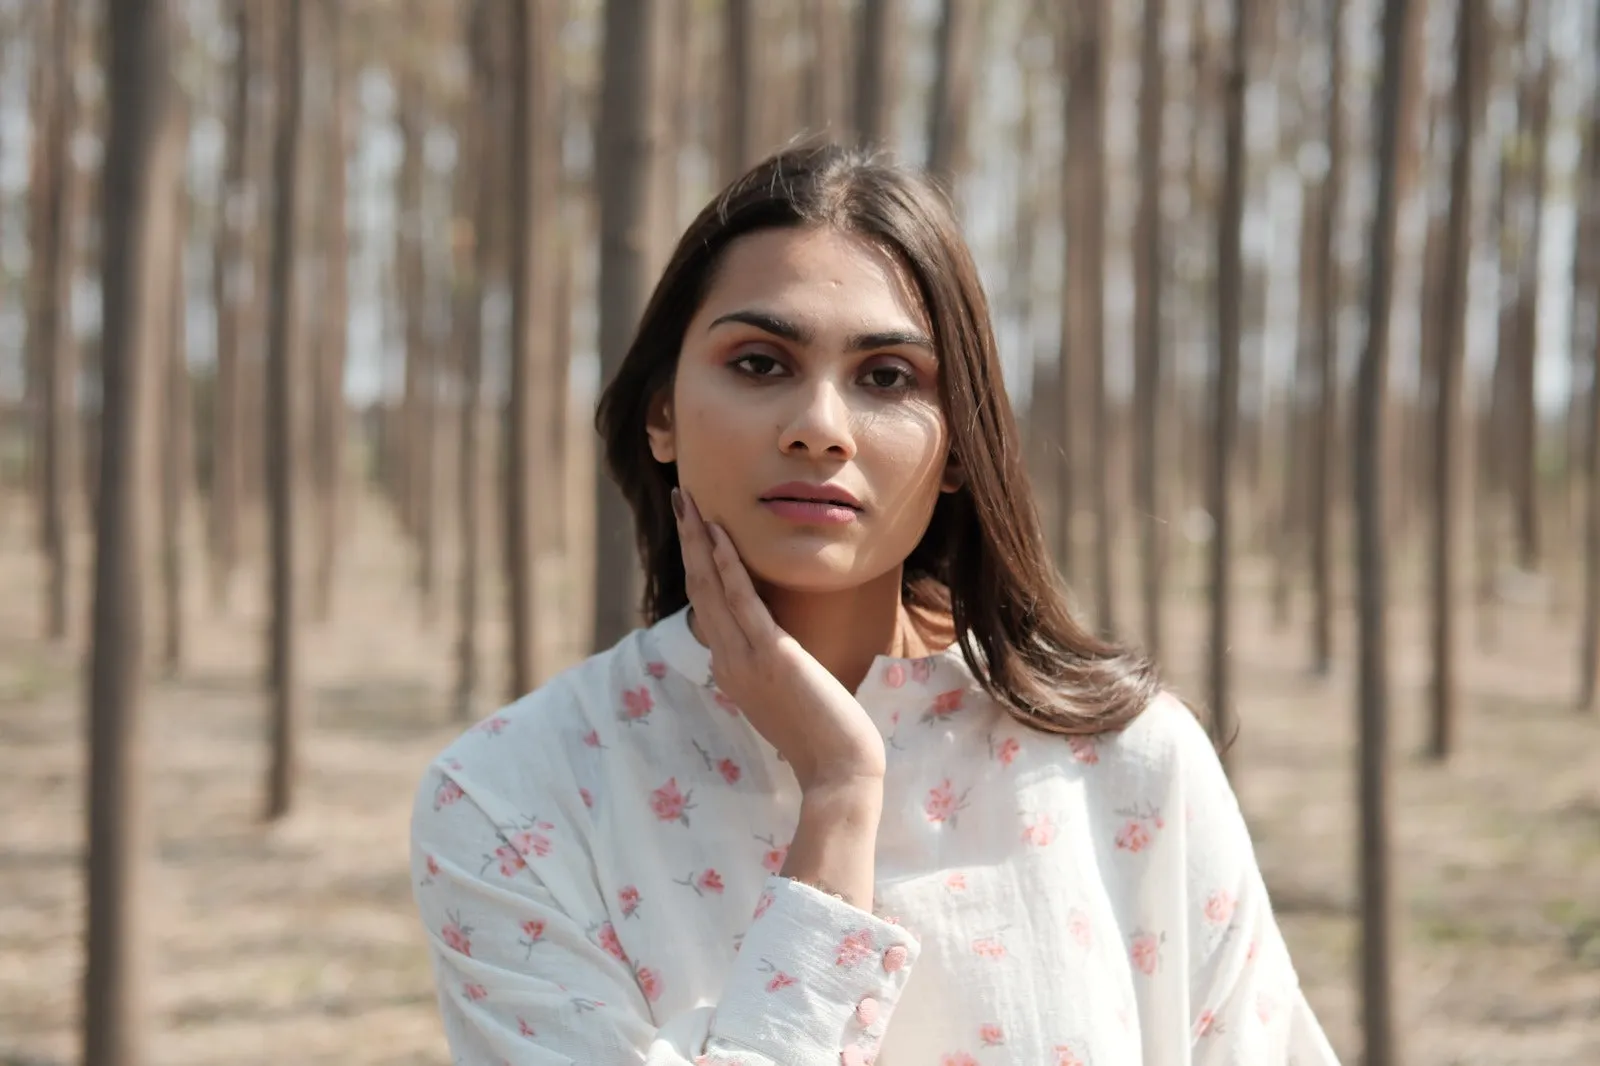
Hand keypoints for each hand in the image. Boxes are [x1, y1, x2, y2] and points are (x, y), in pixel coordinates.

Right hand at [673, 488, 886, 791]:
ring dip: (697, 538)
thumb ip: (773, 668)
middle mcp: (727, 660)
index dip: (697, 563)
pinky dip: (726, 563)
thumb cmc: (823, 738)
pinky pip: (741, 599)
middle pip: (698, 587)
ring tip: (689, 500)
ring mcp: (744, 658)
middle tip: (681, 496)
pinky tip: (717, 533)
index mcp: (730, 669)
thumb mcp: (786, 696)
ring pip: (709, 587)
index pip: (706, 606)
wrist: (837, 771)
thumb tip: (774, 648)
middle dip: (688, 539)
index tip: (695, 527)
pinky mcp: (770, 654)